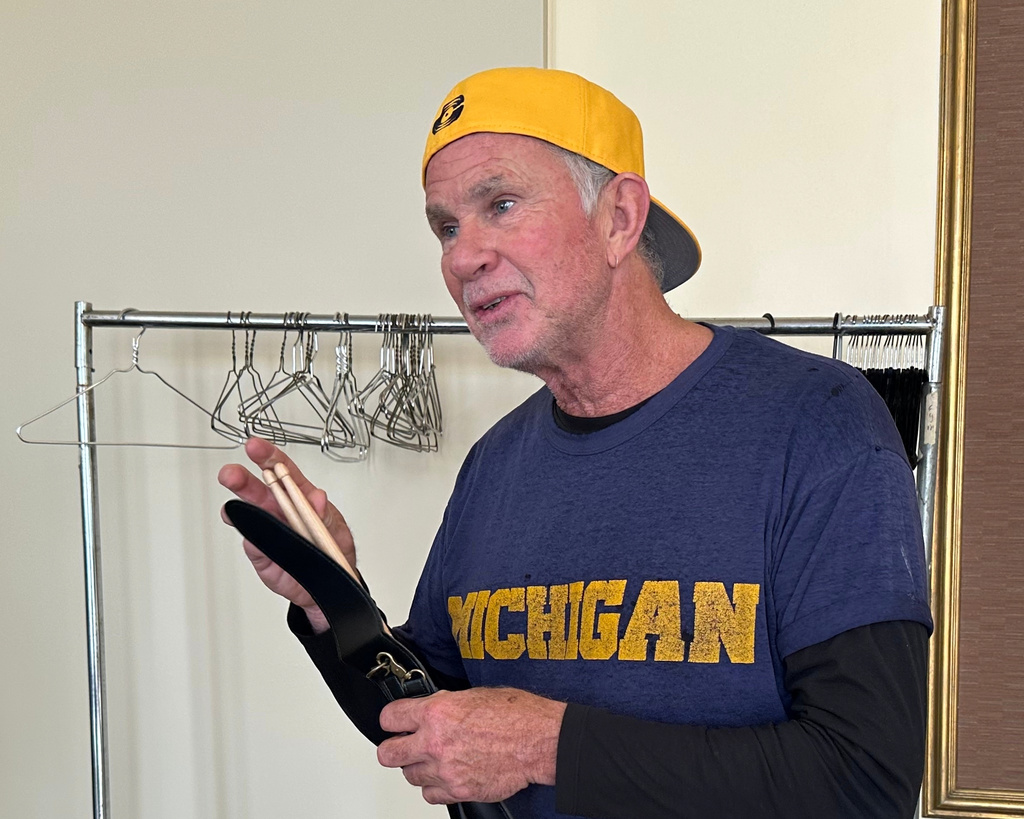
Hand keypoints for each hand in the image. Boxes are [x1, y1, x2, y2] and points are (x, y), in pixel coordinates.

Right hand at [218, 437, 355, 632]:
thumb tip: (318, 499)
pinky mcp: (263, 553)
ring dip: (239, 509)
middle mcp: (281, 510)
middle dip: (243, 480)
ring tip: (231, 509)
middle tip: (231, 474)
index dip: (269, 457)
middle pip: (259, 490)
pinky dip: (252, 541)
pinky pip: (254, 545)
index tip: (255, 448)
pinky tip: (252, 538)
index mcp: (301, 497)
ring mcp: (270, 530)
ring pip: (250, 516)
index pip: (284, 472)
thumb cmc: (333, 550)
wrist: (328, 585)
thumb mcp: (337, 531)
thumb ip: (325, 515)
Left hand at [376, 688, 565, 804]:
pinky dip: (435, 787)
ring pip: (409, 776)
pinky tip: (446, 774)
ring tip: (435, 758)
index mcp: (436, 712)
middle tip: (403, 745)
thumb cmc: (515, 714)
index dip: (391, 719)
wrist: (539, 740)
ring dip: (418, 767)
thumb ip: (444, 704)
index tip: (394, 722)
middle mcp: (435, 742)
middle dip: (393, 748)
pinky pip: (429, 795)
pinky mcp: (458, 791)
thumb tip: (428, 709)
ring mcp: (445, 770)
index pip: (389, 718)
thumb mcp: (474, 695)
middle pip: (388, 754)